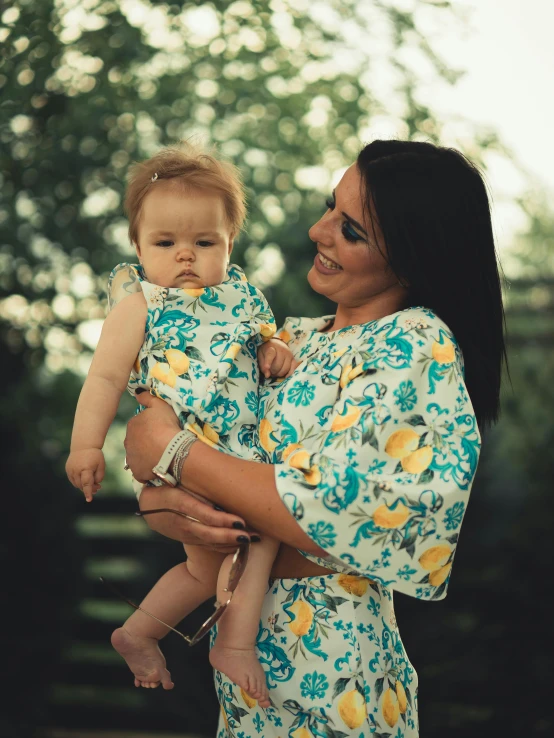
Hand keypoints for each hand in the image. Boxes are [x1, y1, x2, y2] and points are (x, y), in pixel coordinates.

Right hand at [66, 448, 104, 501]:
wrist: (83, 446)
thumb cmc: (95, 456)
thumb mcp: (101, 465)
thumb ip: (99, 477)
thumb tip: (94, 486)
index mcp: (86, 468)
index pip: (86, 483)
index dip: (88, 492)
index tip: (89, 500)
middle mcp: (76, 470)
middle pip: (82, 485)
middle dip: (90, 488)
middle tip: (98, 487)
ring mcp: (70, 470)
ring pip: (77, 484)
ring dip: (84, 486)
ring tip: (93, 483)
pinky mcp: (67, 470)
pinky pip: (73, 481)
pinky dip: (79, 482)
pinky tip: (85, 478)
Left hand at [124, 391, 179, 481]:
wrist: (171, 450)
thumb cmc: (166, 425)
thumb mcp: (160, 405)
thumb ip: (147, 397)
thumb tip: (137, 392)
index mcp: (132, 425)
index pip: (138, 425)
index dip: (150, 428)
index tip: (160, 430)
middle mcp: (127, 442)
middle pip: (136, 441)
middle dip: (146, 442)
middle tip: (161, 443)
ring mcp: (132, 459)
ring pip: (138, 456)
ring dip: (146, 456)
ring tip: (161, 455)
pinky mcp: (138, 473)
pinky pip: (142, 471)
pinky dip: (149, 469)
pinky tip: (159, 466)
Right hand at [138, 484, 256, 552]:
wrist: (147, 505)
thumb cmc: (167, 483)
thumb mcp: (179, 480)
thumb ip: (198, 485)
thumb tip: (222, 484)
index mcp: (176, 501)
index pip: (202, 514)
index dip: (222, 520)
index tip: (241, 521)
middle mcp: (179, 521)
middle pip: (207, 532)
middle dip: (230, 536)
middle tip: (251, 536)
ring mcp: (182, 533)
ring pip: (208, 541)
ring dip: (230, 543)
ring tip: (252, 541)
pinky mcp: (185, 539)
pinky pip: (206, 545)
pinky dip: (223, 546)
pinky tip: (239, 546)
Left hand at [258, 338, 300, 378]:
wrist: (276, 344)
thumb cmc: (267, 351)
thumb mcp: (261, 356)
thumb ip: (263, 366)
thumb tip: (267, 375)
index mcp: (271, 348)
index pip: (270, 355)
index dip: (268, 362)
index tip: (267, 367)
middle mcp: (282, 350)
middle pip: (278, 365)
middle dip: (273, 371)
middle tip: (270, 371)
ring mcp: (289, 355)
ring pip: (285, 369)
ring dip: (279, 374)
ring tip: (275, 372)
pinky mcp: (293, 359)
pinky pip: (293, 369)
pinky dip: (289, 374)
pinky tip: (285, 376)